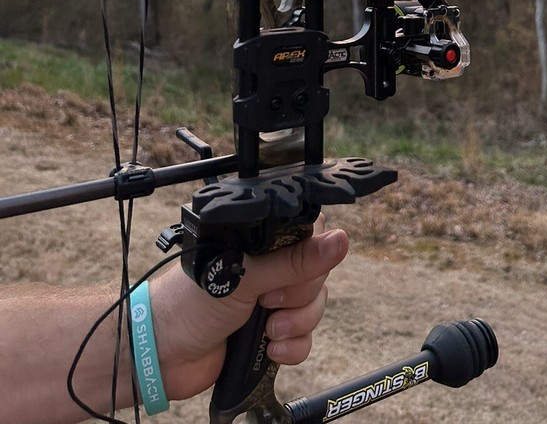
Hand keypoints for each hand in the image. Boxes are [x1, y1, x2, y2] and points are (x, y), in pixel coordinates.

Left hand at [151, 218, 348, 400]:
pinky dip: (292, 347)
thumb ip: (295, 261)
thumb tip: (341, 240)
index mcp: (263, 240)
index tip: (293, 271)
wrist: (164, 354)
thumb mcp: (247, 276)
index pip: (312, 233)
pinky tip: (270, 349)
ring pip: (314, 307)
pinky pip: (305, 339)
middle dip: (300, 295)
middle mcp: (271, 266)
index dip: (313, 253)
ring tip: (268, 330)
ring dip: (296, 323)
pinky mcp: (273, 333)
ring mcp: (273, 299)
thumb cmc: (191, 302)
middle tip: (268, 301)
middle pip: (317, 273)